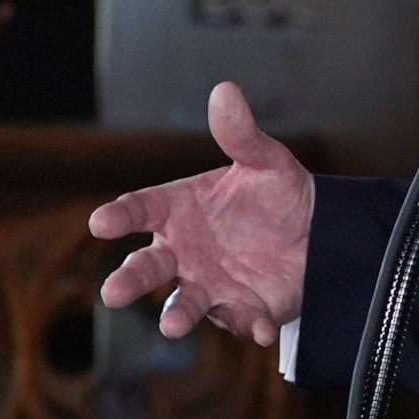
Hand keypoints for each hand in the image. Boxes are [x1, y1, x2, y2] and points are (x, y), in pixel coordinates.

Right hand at [89, 82, 313, 344]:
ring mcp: (209, 283)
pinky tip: (259, 327)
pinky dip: (247, 325)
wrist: (317, 233)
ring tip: (173, 326)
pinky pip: (241, 320)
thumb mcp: (265, 161)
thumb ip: (241, 135)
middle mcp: (184, 250)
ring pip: (185, 303)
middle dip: (130, 280)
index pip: (140, 209)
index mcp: (178, 208)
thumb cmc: (277, 194)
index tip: (100, 222)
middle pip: (147, 267)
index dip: (119, 215)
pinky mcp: (242, 308)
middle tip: (114, 293)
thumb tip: (225, 91)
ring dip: (179, 315)